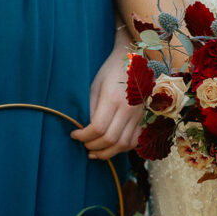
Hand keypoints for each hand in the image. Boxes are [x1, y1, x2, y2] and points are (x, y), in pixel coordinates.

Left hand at [71, 41, 142, 160]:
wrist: (133, 62)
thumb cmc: (109, 72)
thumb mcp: (95, 87)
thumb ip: (92, 110)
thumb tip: (87, 130)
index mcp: (112, 99)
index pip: (98, 128)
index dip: (84, 136)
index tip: (74, 135)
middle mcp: (127, 110)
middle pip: (111, 139)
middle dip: (93, 146)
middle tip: (84, 145)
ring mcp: (137, 115)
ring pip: (123, 145)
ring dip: (107, 153)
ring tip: (95, 152)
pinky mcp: (142, 118)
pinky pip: (133, 141)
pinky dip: (121, 149)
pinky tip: (110, 147)